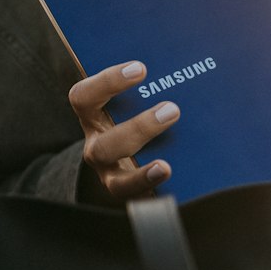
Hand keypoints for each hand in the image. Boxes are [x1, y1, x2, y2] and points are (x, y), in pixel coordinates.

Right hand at [68, 61, 177, 200]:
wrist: (128, 163)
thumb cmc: (136, 119)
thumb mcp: (133, 102)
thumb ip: (151, 88)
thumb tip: (187, 65)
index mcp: (93, 118)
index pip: (84, 98)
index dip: (108, 82)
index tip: (141, 68)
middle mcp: (97, 148)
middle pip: (104, 146)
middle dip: (139, 129)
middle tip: (172, 110)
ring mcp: (112, 177)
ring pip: (118, 183)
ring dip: (144, 174)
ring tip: (167, 167)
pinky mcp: (132, 199)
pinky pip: (141, 204)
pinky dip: (157, 198)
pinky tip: (175, 190)